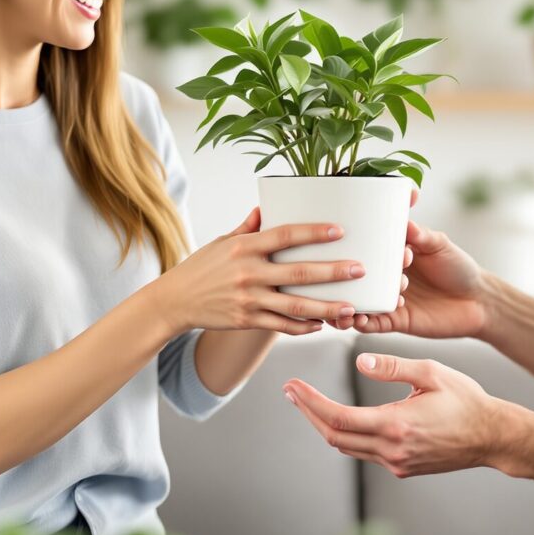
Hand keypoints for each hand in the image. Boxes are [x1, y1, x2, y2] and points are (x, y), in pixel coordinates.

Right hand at [150, 208, 361, 335]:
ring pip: (295, 305)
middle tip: (359, 269)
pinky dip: (303, 327)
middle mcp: (248, 272)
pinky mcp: (246, 320)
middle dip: (332, 272)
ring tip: (350, 307)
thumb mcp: (222, 242)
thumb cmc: (200, 268)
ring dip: (326, 307)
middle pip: (298, 272)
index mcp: (244, 247)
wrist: (174, 301)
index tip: (339, 230)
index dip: (314, 232)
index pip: (285, 235)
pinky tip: (322, 325)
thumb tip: (267, 207)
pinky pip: (281, 325)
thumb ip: (248, 227)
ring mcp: (248, 299)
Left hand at [282, 353, 514, 477]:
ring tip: (308, 402)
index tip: (292, 386)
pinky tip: (343, 417)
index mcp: (396, 425)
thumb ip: (392, 366)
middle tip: (290, 392)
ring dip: (325, 425)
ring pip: (347, 447)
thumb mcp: (431, 372)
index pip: (338, 417)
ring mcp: (396, 463)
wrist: (491, 436)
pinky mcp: (403, 468)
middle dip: (308, 413)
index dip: (310, 402)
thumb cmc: (466, 400)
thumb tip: (358, 360)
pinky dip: (348, 434)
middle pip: (334, 436)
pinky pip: (365, 452)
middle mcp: (392, 449)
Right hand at [329, 189, 490, 339]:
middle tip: (344, 275)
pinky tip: (357, 319)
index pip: (368, 248)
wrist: (479, 301)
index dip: (359, 247)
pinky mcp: (395, 321)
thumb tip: (407, 224)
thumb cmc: (459, 268)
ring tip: (341, 304)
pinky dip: (361, 323)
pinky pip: (372, 324)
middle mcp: (386, 277)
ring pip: (358, 302)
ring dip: (346, 303)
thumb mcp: (441, 246)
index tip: (353, 244)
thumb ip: (424, 237)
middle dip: (345, 278)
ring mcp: (388, 299)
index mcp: (394, 254)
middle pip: (356, 277)